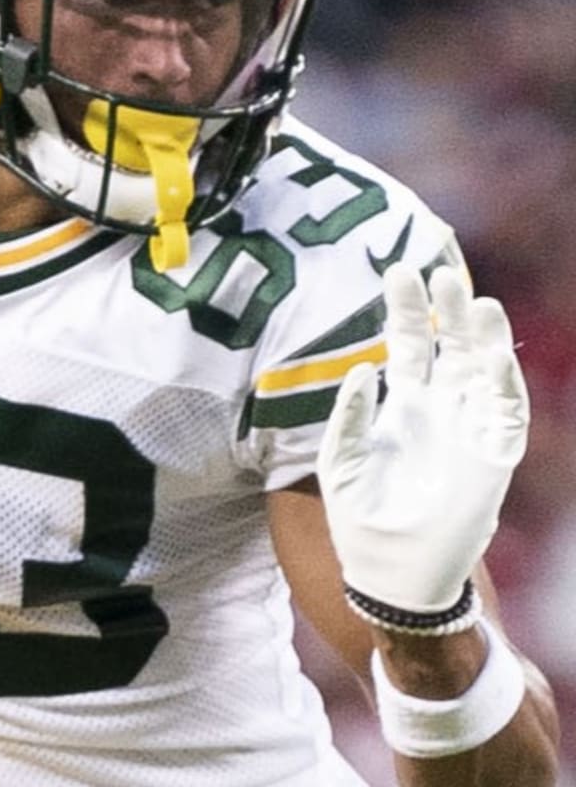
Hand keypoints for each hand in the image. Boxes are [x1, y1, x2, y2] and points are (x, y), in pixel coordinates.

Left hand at [316, 263, 529, 612]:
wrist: (391, 575)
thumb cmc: (360, 518)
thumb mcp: (340, 461)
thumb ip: (350, 415)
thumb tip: (363, 366)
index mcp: (401, 406)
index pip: (408, 344)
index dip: (407, 310)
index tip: (400, 269)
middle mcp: (438, 410)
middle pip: (448, 347)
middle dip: (446, 310)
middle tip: (439, 269)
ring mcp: (468, 432)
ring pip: (483, 373)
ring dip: (483, 339)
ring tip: (477, 302)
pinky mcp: (492, 461)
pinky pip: (505, 417)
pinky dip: (503, 387)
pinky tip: (494, 357)